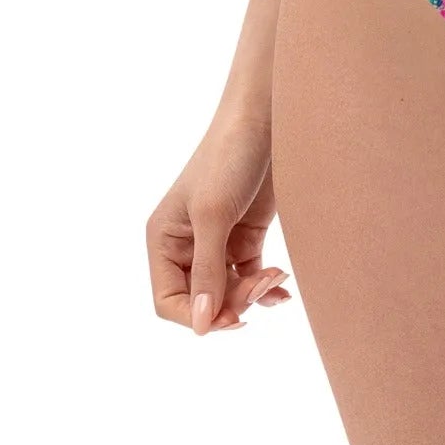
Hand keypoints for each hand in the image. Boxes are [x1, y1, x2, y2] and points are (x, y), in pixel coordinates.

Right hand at [146, 115, 295, 333]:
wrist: (266, 118)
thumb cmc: (228, 157)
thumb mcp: (213, 215)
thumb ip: (207, 271)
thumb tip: (202, 326)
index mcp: (164, 240)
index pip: (168, 300)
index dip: (195, 316)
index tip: (230, 317)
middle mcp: (186, 245)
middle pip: (202, 300)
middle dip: (231, 301)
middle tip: (260, 286)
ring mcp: (217, 241)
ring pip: (228, 291)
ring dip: (251, 293)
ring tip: (276, 277)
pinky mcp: (246, 235)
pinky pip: (250, 276)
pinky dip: (264, 286)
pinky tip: (280, 287)